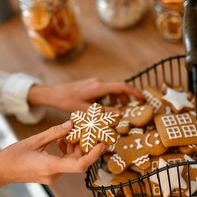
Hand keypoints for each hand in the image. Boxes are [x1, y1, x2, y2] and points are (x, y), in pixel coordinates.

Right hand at [0, 120, 105, 196]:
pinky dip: (67, 152)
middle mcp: (54, 174)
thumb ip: (54, 132)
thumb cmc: (12, 156)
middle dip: (84, 146)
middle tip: (88, 130)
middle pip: (78, 160)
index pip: (80, 165)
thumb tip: (71, 124)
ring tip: (70, 133)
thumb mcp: (34, 140)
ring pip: (72, 161)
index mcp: (50, 166)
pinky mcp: (50, 174)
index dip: (94, 155)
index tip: (102, 143)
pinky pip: (65, 163)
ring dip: (74, 147)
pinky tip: (60, 140)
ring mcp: (52, 176)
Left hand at [27, 77, 144, 112]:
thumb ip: (104, 112)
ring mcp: (94, 83)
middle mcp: (98, 82)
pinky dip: (109, 98)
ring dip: (117, 99)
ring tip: (117, 111)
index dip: (134, 92)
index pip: (122, 86)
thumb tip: (120, 114)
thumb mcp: (86, 110)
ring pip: (112, 90)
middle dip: (126, 98)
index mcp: (99, 87)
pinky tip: (105, 108)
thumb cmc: (67, 102)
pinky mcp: (91, 85)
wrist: (53, 94)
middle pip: (119, 88)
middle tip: (132, 109)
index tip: (143, 99)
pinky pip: (105, 90)